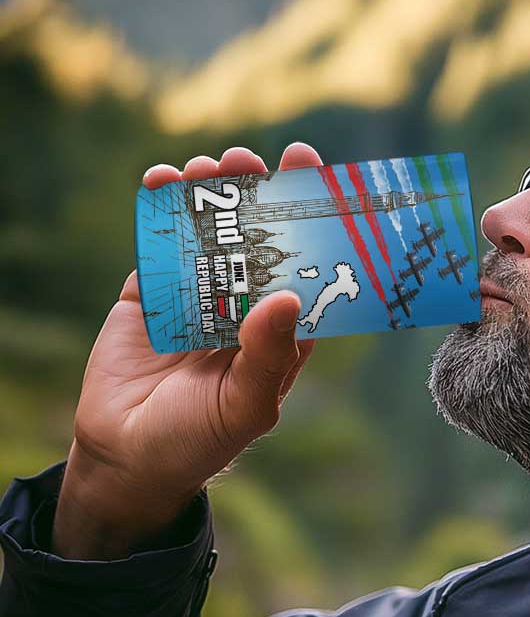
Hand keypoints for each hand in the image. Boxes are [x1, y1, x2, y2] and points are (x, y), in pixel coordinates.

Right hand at [52, 143, 322, 559]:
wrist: (127, 457)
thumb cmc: (200, 440)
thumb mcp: (245, 406)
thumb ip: (268, 355)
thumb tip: (287, 297)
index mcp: (280, 332)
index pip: (305, 269)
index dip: (313, 225)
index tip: (315, 179)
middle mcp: (244, 306)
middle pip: (258, 239)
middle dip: (258, 196)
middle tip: (253, 160)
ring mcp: (197, 295)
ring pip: (210, 233)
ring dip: (211, 195)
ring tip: (209, 167)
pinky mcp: (151, 292)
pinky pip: (160, 243)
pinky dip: (161, 209)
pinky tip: (163, 181)